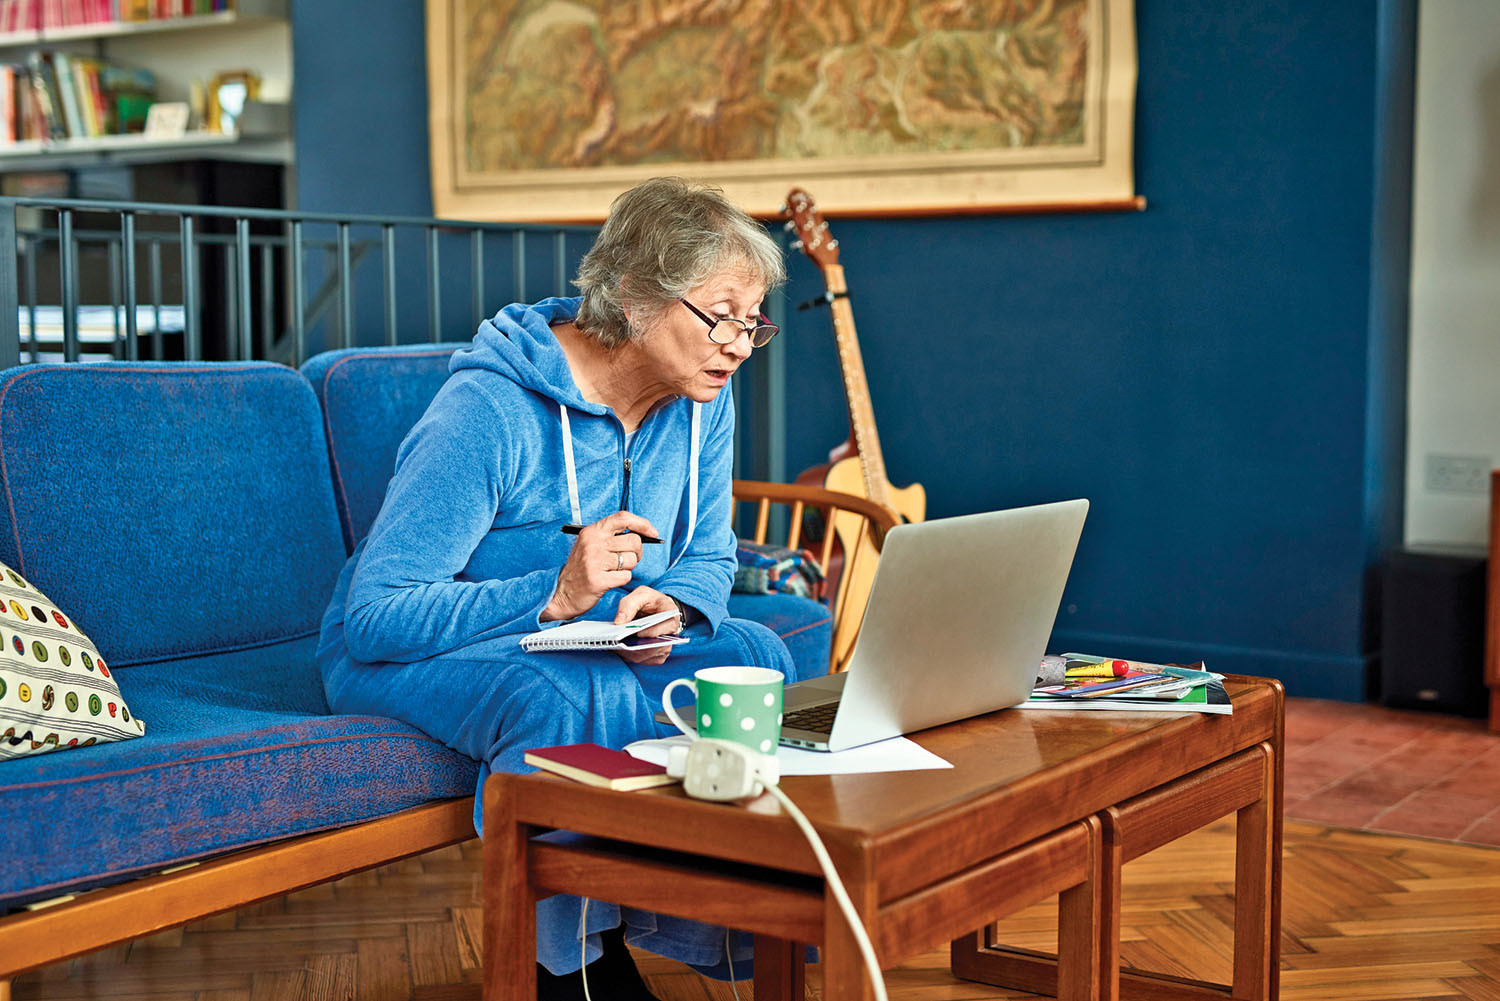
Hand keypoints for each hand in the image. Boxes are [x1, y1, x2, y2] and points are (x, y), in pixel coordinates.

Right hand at [543, 511, 660, 621]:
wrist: (561, 593)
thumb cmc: (581, 569)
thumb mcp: (590, 545)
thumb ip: (611, 536)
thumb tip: (643, 532)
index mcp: (592, 531)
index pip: (623, 517)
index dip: (642, 523)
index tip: (652, 532)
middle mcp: (593, 543)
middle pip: (633, 541)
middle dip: (637, 552)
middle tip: (627, 560)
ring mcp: (594, 561)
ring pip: (631, 560)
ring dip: (627, 568)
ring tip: (613, 571)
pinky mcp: (597, 579)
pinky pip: (625, 576)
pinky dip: (622, 580)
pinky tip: (609, 580)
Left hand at [614, 585, 679, 664]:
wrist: (656, 609)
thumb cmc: (650, 601)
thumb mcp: (641, 594)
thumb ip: (629, 604)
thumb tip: (619, 622)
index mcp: (671, 616)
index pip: (663, 629)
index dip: (649, 633)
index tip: (636, 633)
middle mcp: (672, 634)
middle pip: (654, 647)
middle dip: (635, 645)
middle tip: (619, 642)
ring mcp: (665, 647)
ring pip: (646, 656)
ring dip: (630, 652)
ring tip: (616, 645)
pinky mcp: (657, 655)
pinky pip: (643, 660)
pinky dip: (630, 656)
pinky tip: (621, 649)